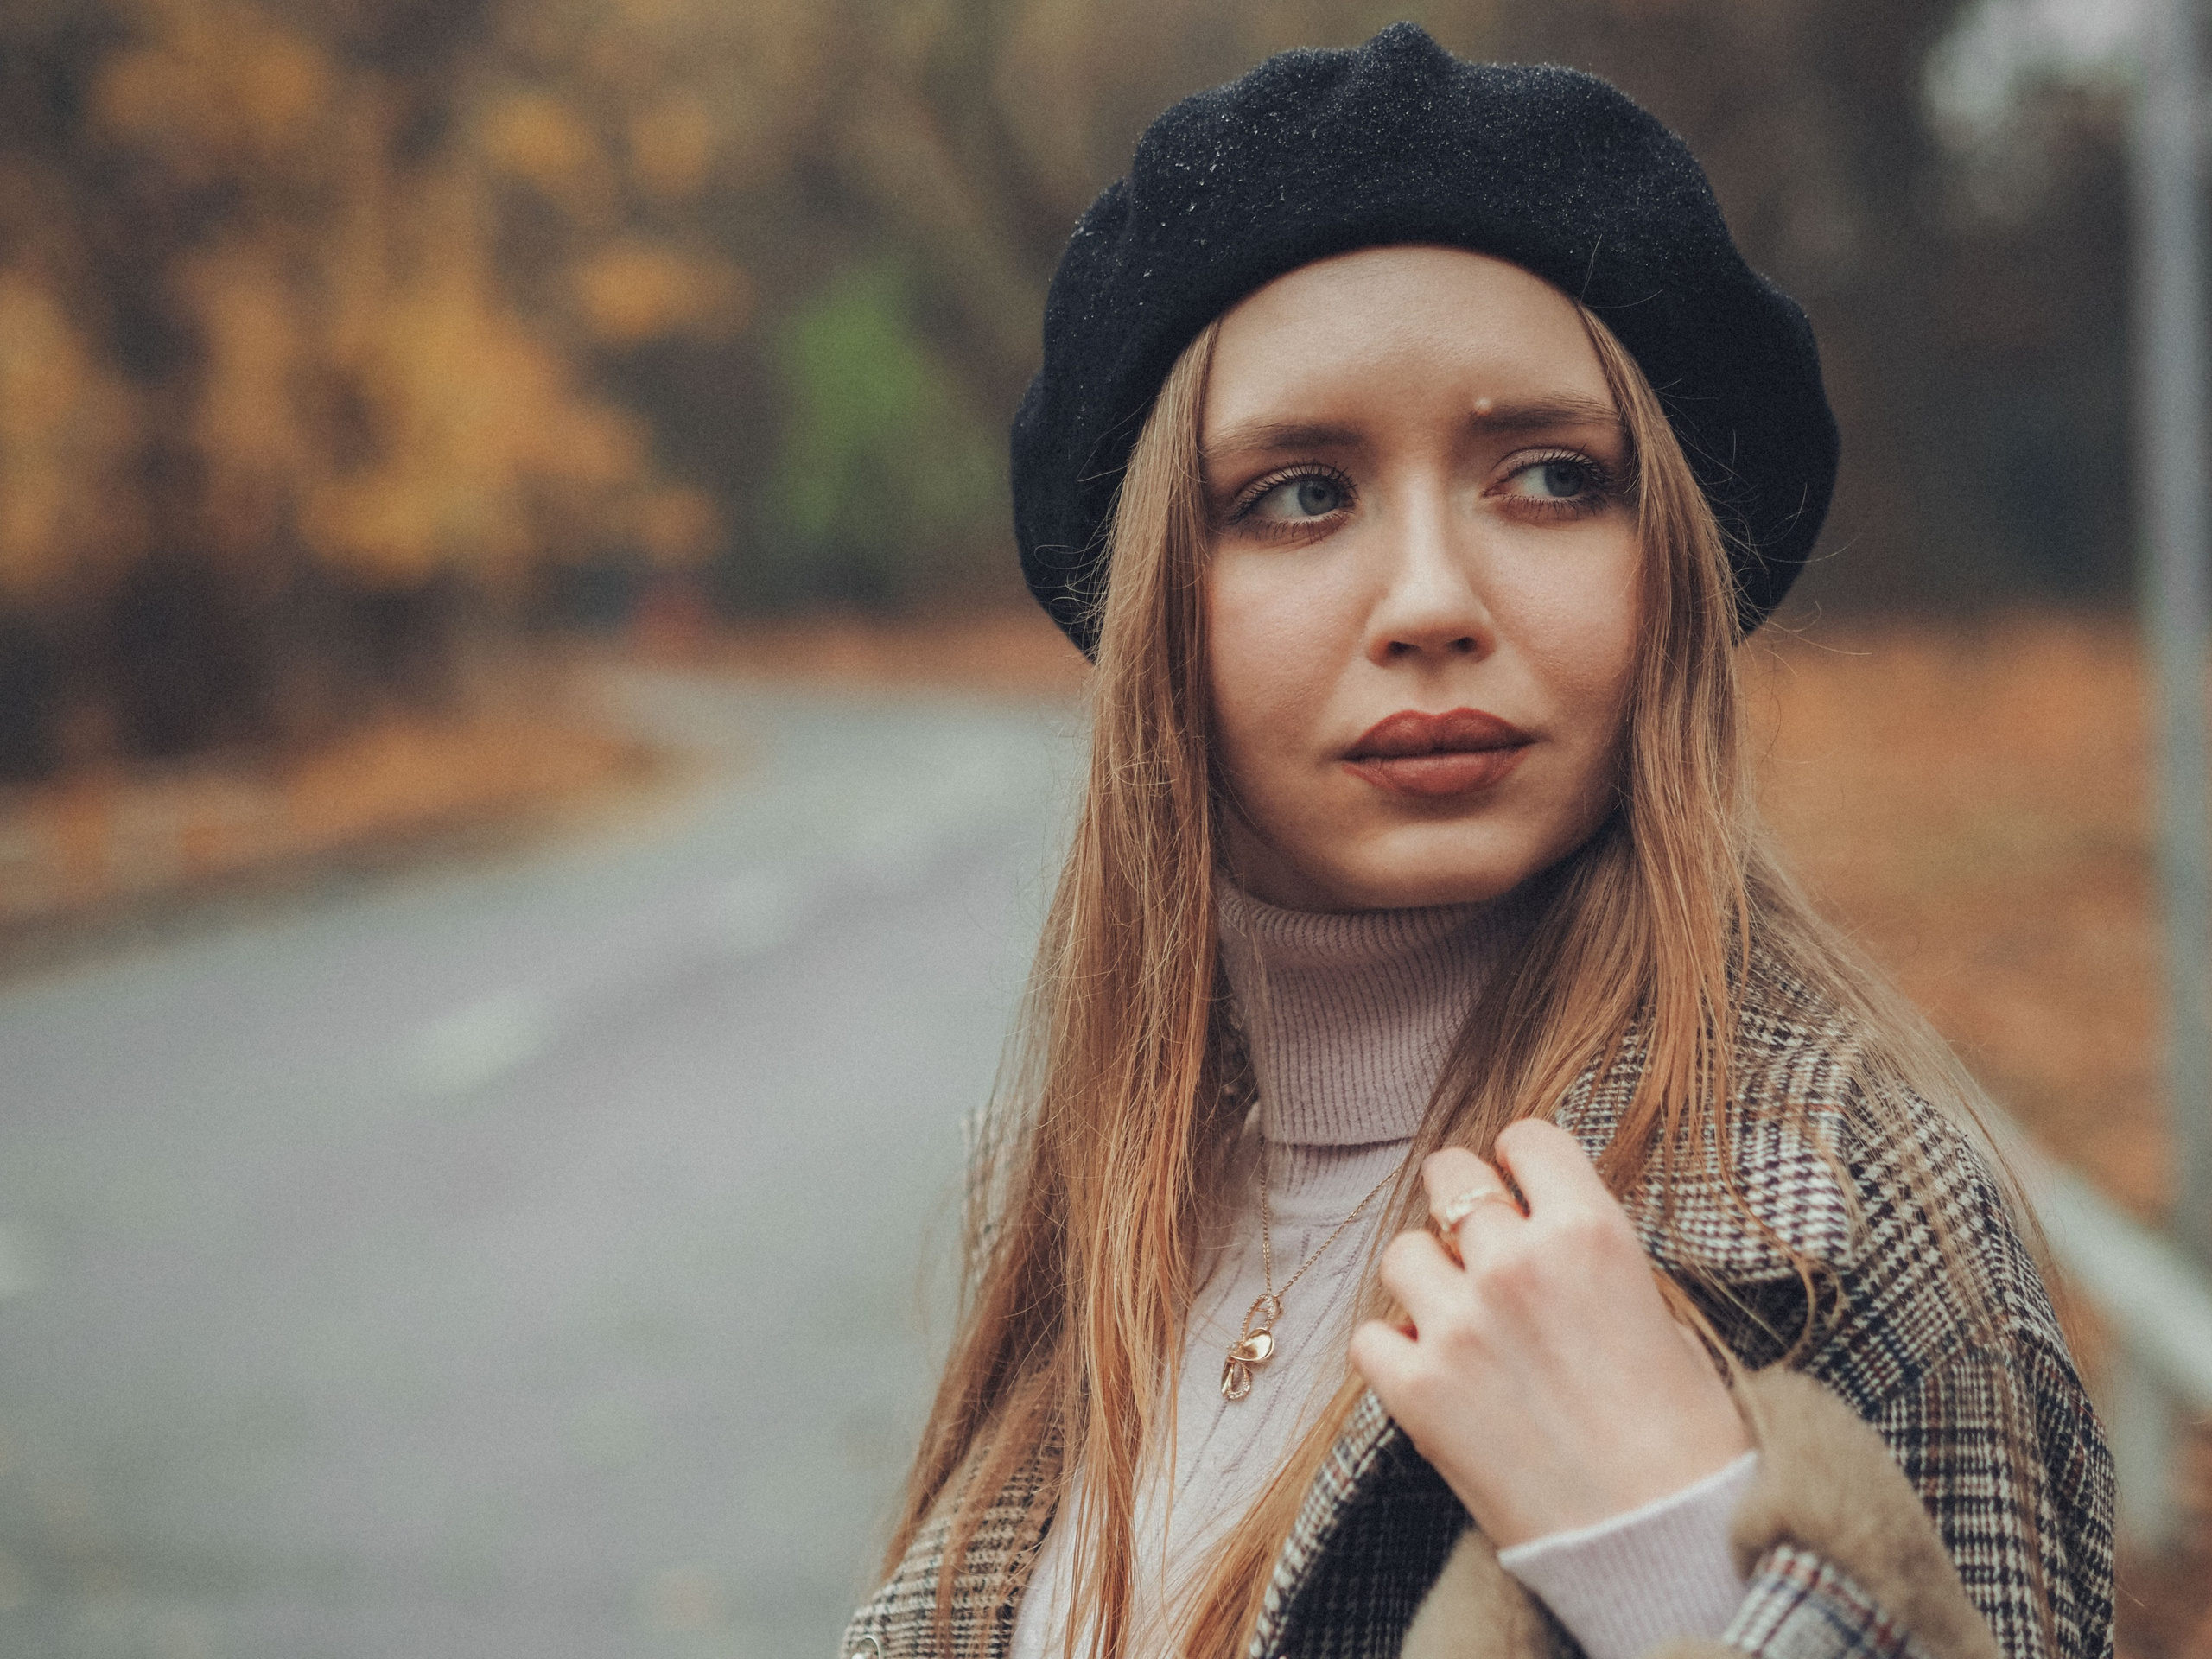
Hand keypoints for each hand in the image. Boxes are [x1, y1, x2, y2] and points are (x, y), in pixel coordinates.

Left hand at [1346, 1119, 1749, 1546]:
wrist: (1663, 1541)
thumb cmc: (1684, 1435)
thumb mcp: (1657, 1311)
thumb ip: (1588, 1256)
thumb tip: (1543, 1229)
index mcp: (1590, 1232)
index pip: (1527, 1139)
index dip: (1521, 1161)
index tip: (1522, 1185)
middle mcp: (1515, 1263)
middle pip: (1450, 1175)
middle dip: (1463, 1203)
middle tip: (1479, 1242)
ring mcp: (1459, 1325)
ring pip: (1402, 1252)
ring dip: (1427, 1279)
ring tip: (1461, 1320)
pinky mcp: (1418, 1390)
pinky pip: (1370, 1336)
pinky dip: (1394, 1352)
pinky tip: (1431, 1371)